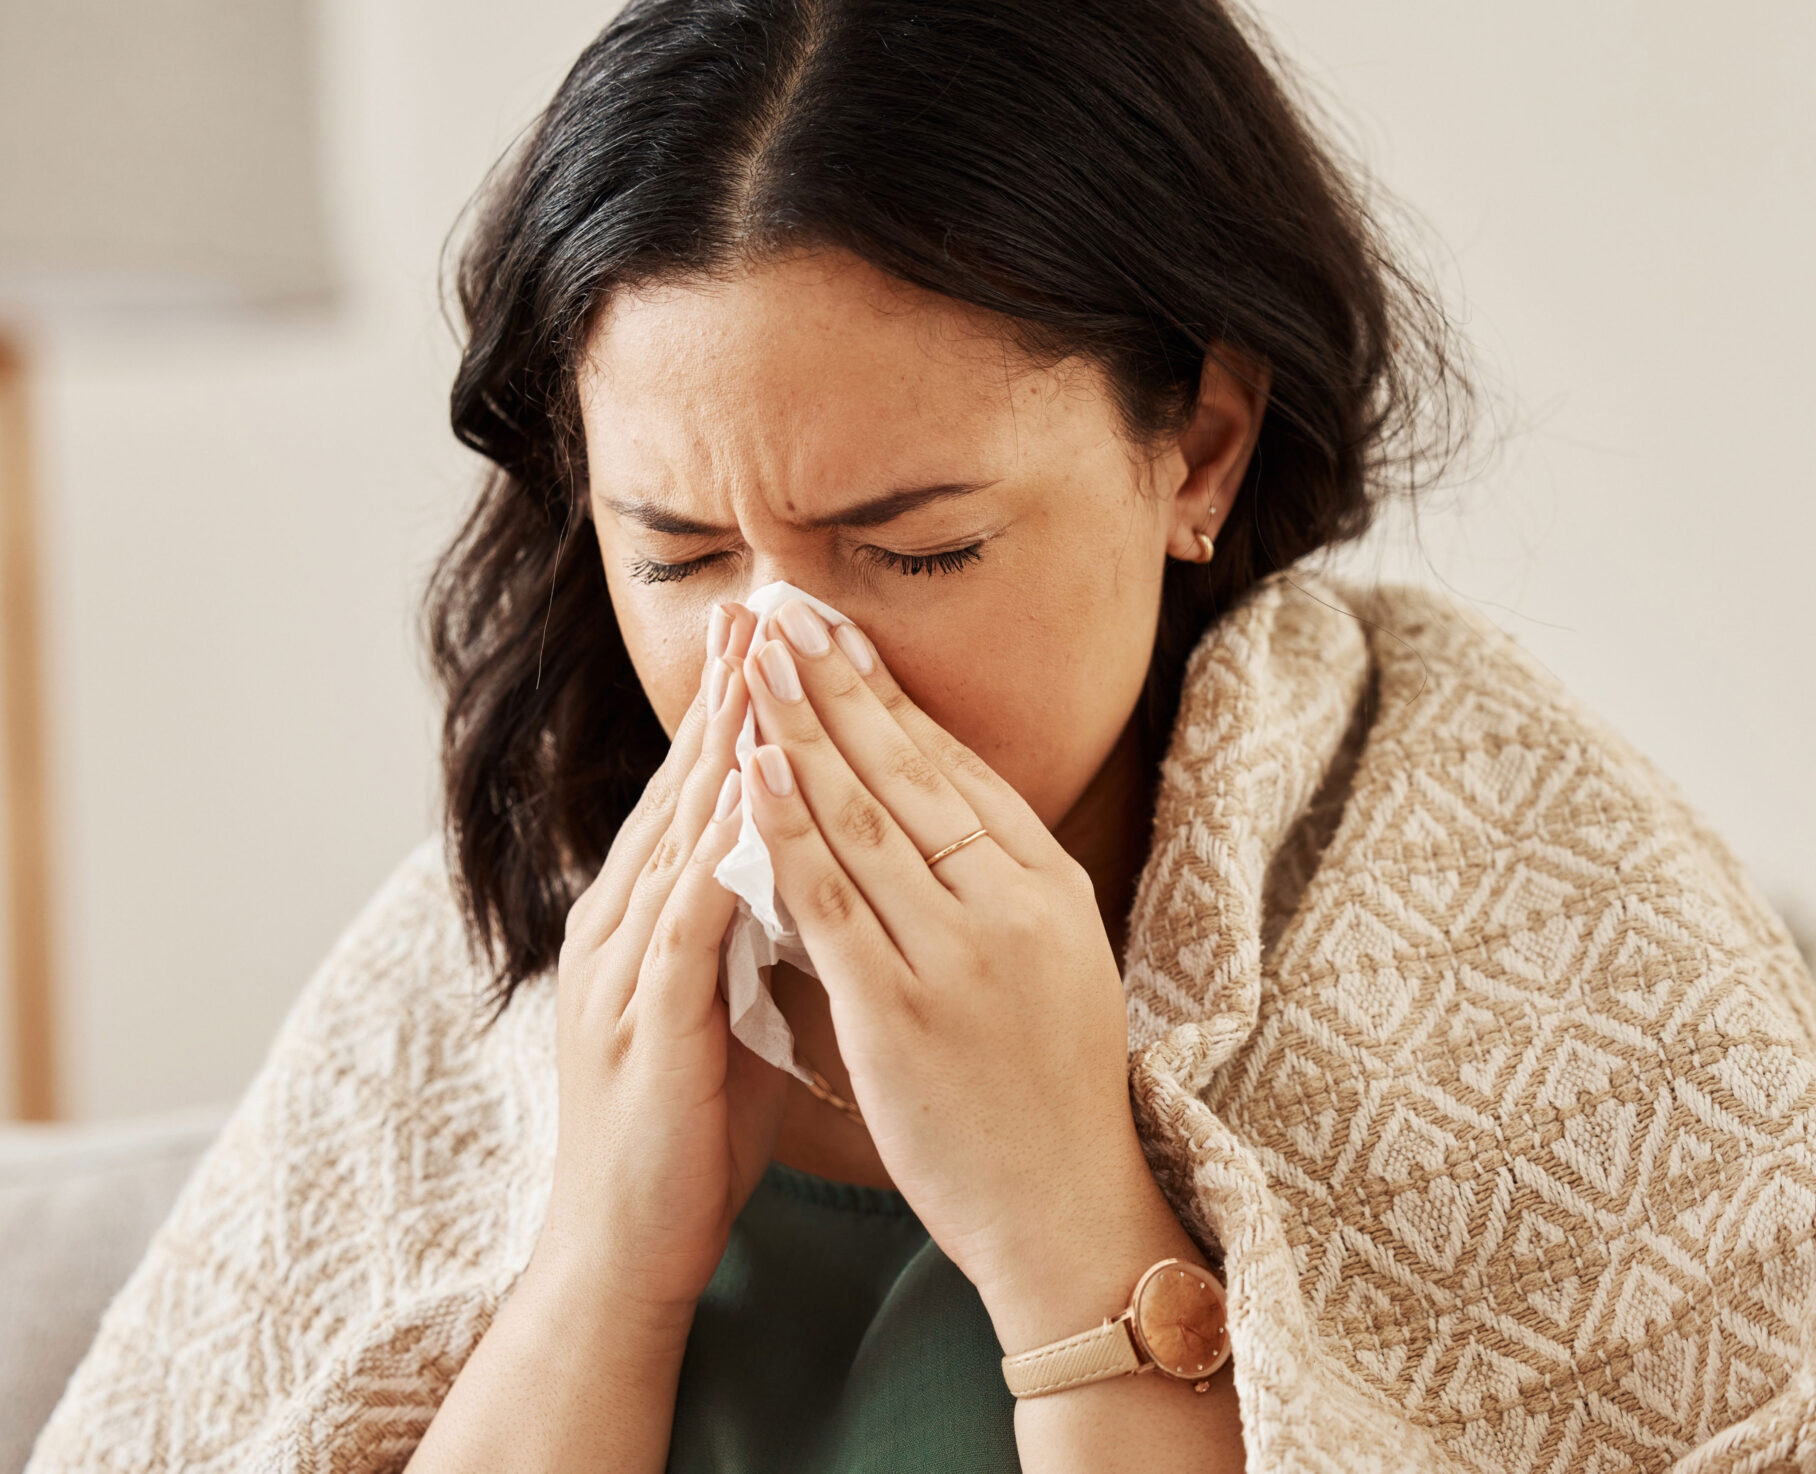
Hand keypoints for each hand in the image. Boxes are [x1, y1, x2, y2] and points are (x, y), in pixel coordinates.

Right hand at [540, 614, 789, 1315]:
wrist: (627, 1246)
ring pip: (679, 838)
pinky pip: (686, 923)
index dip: (734, 710)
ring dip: (721, 753)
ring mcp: (625, 971)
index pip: (695, 793)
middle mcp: (622, 926)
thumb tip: (804, 865)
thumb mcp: (726, 1005)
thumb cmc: (688, 1131)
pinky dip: (720, 857)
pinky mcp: (646, 1023)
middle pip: (680, 790)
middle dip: (725, 696)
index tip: (773, 631)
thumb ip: (752, 930)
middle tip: (760, 604)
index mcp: (645, 919)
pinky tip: (755, 806)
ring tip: (761, 671)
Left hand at [732, 600, 1197, 1349]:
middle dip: (836, 682)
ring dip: (800, 728)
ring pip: (864, 817)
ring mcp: (959, 953)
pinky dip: (786, 829)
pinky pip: (831, 900)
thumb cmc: (1045, 1090)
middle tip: (783, 607)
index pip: (955, 764)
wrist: (1064, 1208)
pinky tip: (751, 771)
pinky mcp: (903, 1009)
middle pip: (908, 769)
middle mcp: (1010, 902)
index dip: (887, 692)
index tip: (834, 629)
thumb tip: (922, 805)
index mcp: (1046, 883)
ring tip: (753, 658)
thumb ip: (991, 883)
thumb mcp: (1049, 960)